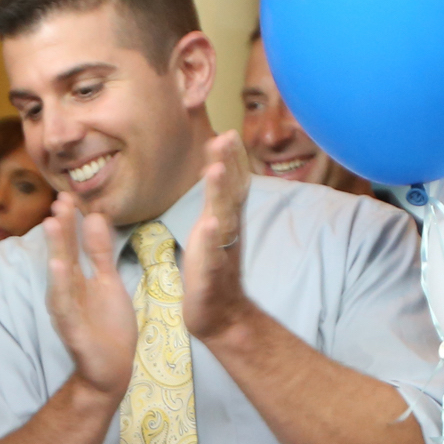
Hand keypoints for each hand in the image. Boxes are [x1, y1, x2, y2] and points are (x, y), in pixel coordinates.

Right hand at [40, 193, 137, 397]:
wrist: (113, 370)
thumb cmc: (108, 327)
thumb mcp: (108, 282)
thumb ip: (100, 252)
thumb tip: (94, 216)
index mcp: (77, 279)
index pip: (72, 244)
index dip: (71, 221)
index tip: (68, 195)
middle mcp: (68, 291)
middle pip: (63, 254)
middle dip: (61, 228)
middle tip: (59, 200)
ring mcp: (68, 310)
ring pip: (59, 277)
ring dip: (56, 250)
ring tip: (52, 224)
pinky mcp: (72, 330)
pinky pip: (64, 305)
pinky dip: (60, 285)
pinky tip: (56, 266)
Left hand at [182, 131, 258, 345]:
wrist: (220, 312)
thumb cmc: (213, 267)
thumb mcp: (215, 226)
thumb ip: (217, 198)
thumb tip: (217, 167)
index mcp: (226, 217)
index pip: (233, 183)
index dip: (232, 158)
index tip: (228, 131)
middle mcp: (227, 229)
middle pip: (230, 192)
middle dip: (228, 164)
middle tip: (226, 137)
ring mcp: (221, 249)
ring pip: (222, 216)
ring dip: (220, 193)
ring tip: (216, 170)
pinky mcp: (211, 271)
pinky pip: (212, 253)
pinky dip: (211, 238)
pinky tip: (210, 224)